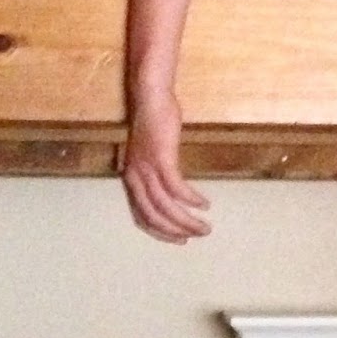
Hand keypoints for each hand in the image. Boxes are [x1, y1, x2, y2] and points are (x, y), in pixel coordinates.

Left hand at [122, 89, 210, 242]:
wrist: (151, 97)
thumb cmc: (153, 122)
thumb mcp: (150, 154)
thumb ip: (155, 173)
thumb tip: (171, 191)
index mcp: (130, 178)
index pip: (142, 218)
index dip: (162, 233)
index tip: (180, 239)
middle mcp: (135, 178)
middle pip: (154, 217)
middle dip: (177, 231)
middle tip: (198, 235)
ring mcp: (147, 169)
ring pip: (167, 207)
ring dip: (187, 221)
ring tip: (206, 226)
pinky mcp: (161, 160)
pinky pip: (177, 189)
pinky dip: (191, 199)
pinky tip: (204, 204)